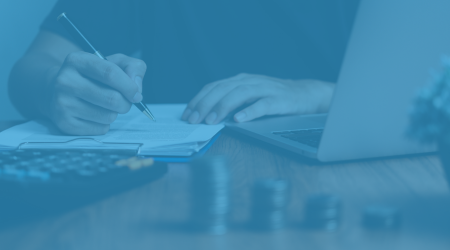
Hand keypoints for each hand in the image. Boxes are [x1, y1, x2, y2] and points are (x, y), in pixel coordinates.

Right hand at [43, 52, 146, 134]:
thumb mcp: (113, 62)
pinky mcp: (65, 123)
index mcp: (77, 60)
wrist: (59, 90)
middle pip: (112, 98)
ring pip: (108, 116)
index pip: (110, 73)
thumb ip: (133, 67)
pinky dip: (105, 124)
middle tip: (125, 101)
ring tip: (106, 106)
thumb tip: (136, 86)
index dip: (129, 86)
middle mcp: (65, 81)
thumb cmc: (93, 76)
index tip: (136, 93)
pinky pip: (100, 129)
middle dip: (126, 103)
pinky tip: (95, 114)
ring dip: (115, 113)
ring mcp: (62, 103)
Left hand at [181, 73, 333, 123]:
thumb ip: (230, 101)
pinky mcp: (279, 99)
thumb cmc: (272, 97)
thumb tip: (206, 116)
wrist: (304, 94)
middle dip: (206, 105)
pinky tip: (239, 119)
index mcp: (240, 80)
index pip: (213, 87)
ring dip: (223, 107)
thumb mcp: (248, 96)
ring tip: (212, 121)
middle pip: (223, 89)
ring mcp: (265, 89)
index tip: (187, 115)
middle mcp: (250, 81)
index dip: (198, 100)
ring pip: (239, 94)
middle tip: (195, 120)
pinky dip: (250, 111)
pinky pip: (262, 105)